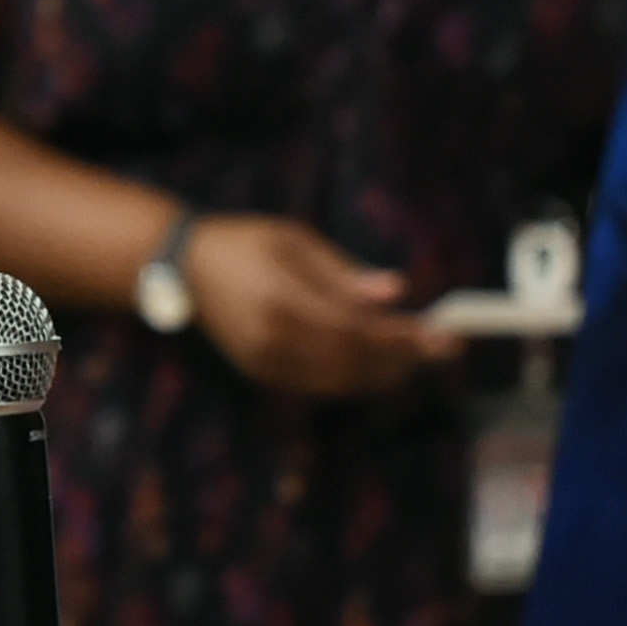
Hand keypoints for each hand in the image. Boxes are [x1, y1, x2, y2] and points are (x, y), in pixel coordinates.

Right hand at [183, 215, 462, 397]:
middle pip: (353, 361)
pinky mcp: (261, 374)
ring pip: (339, 380)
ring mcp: (266, 363)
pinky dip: (355, 377)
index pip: (357, 330)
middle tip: (442, 347)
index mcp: (283, 300)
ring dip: (384, 371)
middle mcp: (274, 340)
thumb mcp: (297, 240)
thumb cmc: (246, 242)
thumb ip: (345, 273)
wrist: (184, 268)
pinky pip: (319, 385)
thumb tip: (395, 292)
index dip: (402, 336)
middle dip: (403, 357)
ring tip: (417, 354)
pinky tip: (378, 363)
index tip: (441, 333)